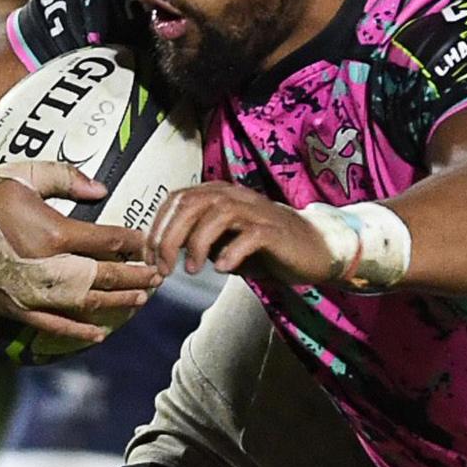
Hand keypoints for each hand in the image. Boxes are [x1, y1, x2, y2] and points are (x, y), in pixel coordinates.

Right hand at [0, 162, 161, 343]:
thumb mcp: (22, 173)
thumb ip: (65, 177)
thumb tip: (101, 190)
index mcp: (52, 232)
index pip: (107, 241)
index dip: (132, 242)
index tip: (146, 241)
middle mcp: (46, 268)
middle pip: (105, 276)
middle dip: (135, 275)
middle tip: (158, 274)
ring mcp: (30, 292)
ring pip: (86, 302)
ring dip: (117, 302)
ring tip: (142, 298)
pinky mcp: (14, 308)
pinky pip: (53, 325)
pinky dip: (78, 331)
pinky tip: (100, 333)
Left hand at [146, 182, 335, 284]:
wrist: (316, 249)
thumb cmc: (268, 247)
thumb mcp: (225, 243)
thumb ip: (199, 240)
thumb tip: (165, 252)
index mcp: (219, 195)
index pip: (177, 199)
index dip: (157, 228)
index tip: (150, 258)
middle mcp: (235, 196)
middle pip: (191, 204)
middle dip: (169, 237)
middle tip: (163, 268)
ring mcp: (257, 211)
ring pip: (217, 213)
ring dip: (197, 243)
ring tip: (192, 271)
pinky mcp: (276, 230)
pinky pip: (250, 234)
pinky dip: (232, 251)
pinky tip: (223, 269)